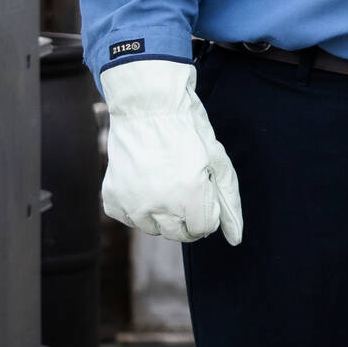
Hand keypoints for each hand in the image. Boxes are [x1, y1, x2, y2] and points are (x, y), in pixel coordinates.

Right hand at [100, 60, 243, 244]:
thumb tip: (236, 239)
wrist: (148, 107)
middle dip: (188, 216)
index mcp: (190, 196)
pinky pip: (129, 219)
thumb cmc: (189, 132)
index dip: (208, 210)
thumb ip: (229, 204)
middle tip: (186, 187)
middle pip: (178, 234)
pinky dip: (138, 207)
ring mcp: (131, 203)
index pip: (202, 229)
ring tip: (166, 182)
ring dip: (163, 213)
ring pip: (153, 229)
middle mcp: (158, 205)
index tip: (204, 189)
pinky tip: (145, 183)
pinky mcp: (111, 198)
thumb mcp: (218, 163)